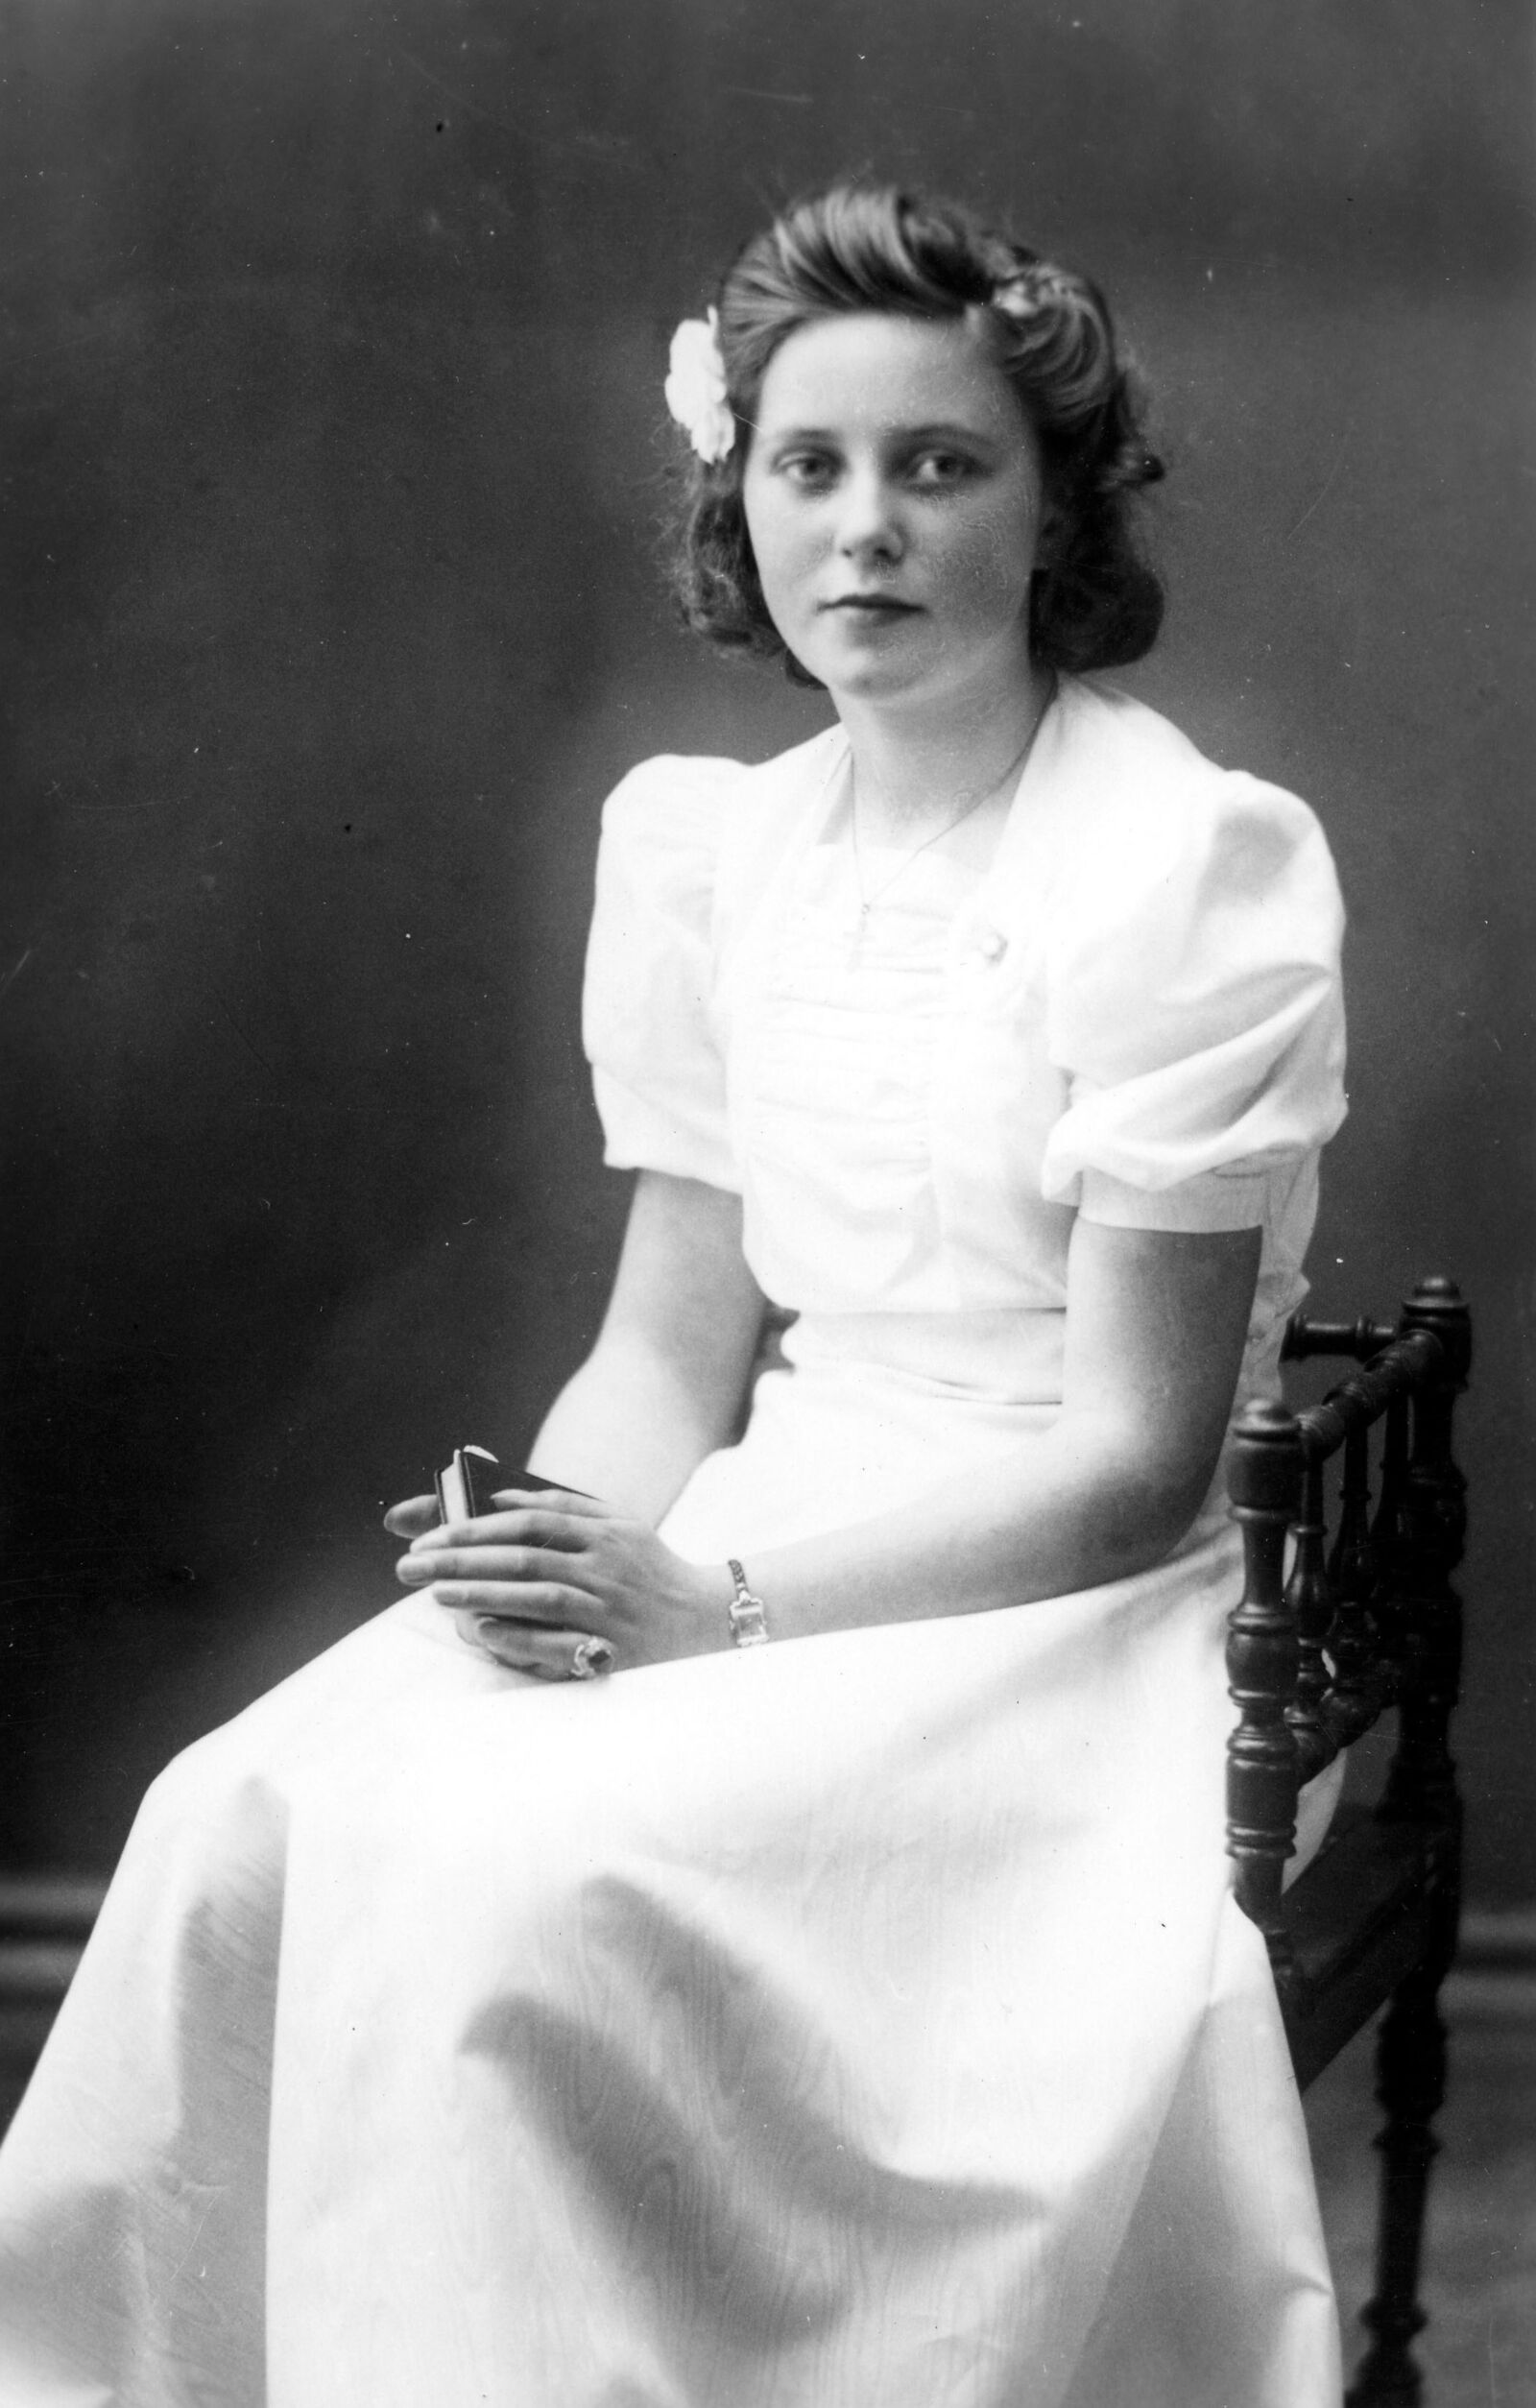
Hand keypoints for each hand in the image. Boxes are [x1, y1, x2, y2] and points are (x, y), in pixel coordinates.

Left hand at [390, 1487, 733, 1675]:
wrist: (709, 1621)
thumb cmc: (649, 1570)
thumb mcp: (619, 1525)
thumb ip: (563, 1506)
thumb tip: (498, 1496)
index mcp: (605, 1531)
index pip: (531, 1520)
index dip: (478, 1524)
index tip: (432, 1533)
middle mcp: (607, 1567)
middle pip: (524, 1557)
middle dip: (463, 1558)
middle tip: (412, 1564)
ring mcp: (609, 1611)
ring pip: (537, 1596)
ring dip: (482, 1593)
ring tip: (435, 1592)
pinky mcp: (613, 1652)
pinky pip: (558, 1645)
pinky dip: (518, 1637)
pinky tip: (481, 1630)